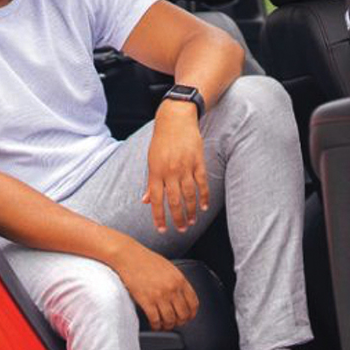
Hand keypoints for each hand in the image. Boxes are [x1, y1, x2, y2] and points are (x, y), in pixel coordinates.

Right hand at [109, 242, 199, 330]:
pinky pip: (155, 319)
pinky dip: (156, 325)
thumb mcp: (169, 268)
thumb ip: (177, 281)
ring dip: (167, 325)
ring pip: (170, 320)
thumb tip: (181, 296)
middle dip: (180, 322)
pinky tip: (154, 324)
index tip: (188, 317)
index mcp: (180, 280)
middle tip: (175, 323)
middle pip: (183, 314)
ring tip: (164, 325)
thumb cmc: (146, 260)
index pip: (193, 303)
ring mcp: (159, 296)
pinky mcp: (146, 301)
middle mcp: (172, 289)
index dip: (191, 314)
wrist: (128, 256)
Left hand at [140, 102, 209, 231]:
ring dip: (190, 211)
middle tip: (180, 230)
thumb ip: (151, 182)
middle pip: (174, 201)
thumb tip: (146, 201)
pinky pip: (202, 183)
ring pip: (189, 195)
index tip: (161, 230)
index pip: (156, 200)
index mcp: (155, 172)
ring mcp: (185, 167)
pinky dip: (203, 197)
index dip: (158, 217)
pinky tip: (203, 208)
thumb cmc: (161, 141)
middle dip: (177, 218)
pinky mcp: (198, 162)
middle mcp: (170, 171)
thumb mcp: (151, 160)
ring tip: (191, 222)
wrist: (175, 119)